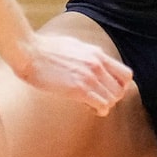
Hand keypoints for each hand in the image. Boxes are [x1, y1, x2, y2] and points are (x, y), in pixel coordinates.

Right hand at [13, 29, 132, 117]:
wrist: (30, 52)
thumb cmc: (46, 49)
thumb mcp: (74, 46)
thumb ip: (88, 56)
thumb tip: (92, 63)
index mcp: (97, 54)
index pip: (126, 75)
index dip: (121, 87)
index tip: (108, 91)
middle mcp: (97, 64)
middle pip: (121, 90)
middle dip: (111, 98)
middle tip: (98, 100)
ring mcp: (89, 76)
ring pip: (113, 99)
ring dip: (104, 105)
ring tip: (91, 104)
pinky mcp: (78, 88)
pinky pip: (102, 105)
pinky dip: (98, 110)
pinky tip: (88, 107)